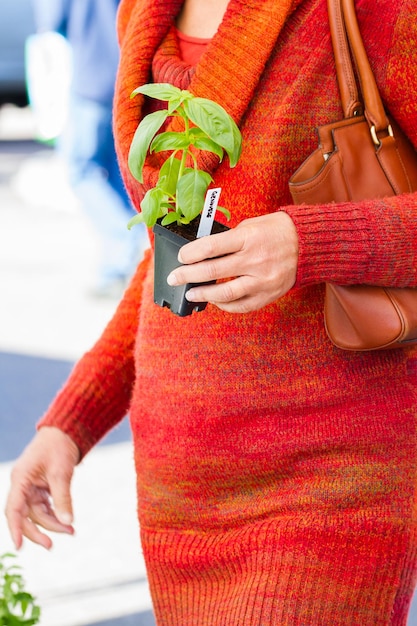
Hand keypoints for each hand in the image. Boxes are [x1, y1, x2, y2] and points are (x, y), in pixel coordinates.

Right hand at [5, 426, 80, 549]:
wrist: (66, 432)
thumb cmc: (60, 447)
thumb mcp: (62, 473)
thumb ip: (62, 498)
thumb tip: (67, 522)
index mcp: (21, 479)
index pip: (13, 509)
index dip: (15, 528)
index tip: (19, 546)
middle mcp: (22, 484)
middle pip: (24, 515)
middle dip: (37, 531)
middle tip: (51, 546)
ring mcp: (31, 487)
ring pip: (37, 513)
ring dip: (52, 523)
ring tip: (71, 531)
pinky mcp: (41, 488)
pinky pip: (45, 507)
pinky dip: (55, 514)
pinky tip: (67, 522)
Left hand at [167, 212, 298, 312]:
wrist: (309, 244)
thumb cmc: (277, 231)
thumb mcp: (250, 225)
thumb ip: (228, 239)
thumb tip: (202, 253)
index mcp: (249, 237)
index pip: (211, 247)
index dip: (191, 254)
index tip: (181, 258)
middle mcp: (255, 260)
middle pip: (213, 271)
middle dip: (188, 275)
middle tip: (174, 278)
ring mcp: (262, 280)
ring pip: (225, 293)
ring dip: (203, 294)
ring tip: (190, 293)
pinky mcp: (268, 295)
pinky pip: (241, 306)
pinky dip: (225, 305)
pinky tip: (214, 300)